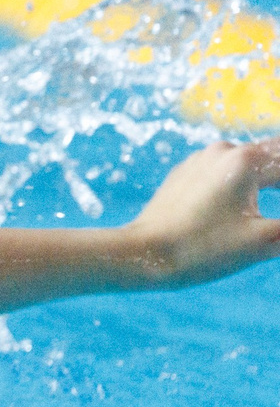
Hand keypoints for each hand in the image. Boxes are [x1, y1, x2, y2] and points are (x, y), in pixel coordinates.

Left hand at [125, 138, 279, 289]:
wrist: (140, 255)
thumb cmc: (200, 250)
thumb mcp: (264, 242)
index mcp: (245, 161)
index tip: (279, 228)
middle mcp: (224, 151)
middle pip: (277, 154)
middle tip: (274, 213)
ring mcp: (202, 160)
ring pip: (254, 162)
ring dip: (274, 177)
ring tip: (271, 192)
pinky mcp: (188, 174)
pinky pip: (230, 170)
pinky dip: (252, 180)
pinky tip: (257, 198)